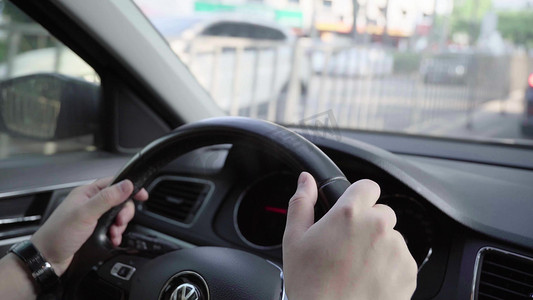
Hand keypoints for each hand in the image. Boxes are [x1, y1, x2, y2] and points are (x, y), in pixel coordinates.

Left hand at [30, 178, 147, 275]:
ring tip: (114, 233)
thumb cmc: (58, 235)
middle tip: (120, 221)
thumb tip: (127, 185)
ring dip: (120, 225)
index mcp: (87, 193)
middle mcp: (90, 203)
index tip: (142, 195)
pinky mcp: (93, 230)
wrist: (47, 258)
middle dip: (124, 212)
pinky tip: (113, 239)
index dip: (129, 188)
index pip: (114, 183)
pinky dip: (116, 234)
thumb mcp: (85, 214)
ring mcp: (92, 217)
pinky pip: (112, 228)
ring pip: (117, 215)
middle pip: (119, 201)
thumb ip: (107, 198)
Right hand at [283, 172, 416, 299]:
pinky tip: (369, 279)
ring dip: (379, 246)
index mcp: (350, 213)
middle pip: (381, 212)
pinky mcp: (409, 271)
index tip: (351, 212)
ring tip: (357, 268)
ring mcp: (397, 249)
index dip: (359, 198)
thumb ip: (301, 203)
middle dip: (367, 224)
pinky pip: (402, 259)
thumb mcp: (294, 240)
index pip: (368, 186)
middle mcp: (378, 226)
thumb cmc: (310, 284)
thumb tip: (305, 180)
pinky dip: (389, 266)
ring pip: (391, 237)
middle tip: (347, 247)